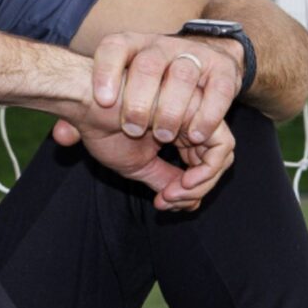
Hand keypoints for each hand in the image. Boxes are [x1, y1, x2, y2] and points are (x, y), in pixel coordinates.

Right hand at [51, 116, 235, 211]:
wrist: (87, 103)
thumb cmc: (105, 127)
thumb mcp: (140, 164)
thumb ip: (167, 180)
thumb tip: (192, 204)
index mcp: (180, 128)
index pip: (203, 163)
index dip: (191, 189)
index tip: (163, 201)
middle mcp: (192, 119)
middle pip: (216, 160)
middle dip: (196, 190)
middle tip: (167, 202)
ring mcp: (198, 112)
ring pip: (221, 155)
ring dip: (200, 185)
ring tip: (169, 195)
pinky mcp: (201, 109)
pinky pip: (220, 145)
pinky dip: (206, 171)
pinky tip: (181, 184)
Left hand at [88, 30, 245, 148]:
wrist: (201, 65)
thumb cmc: (151, 91)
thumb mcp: (119, 100)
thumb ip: (89, 119)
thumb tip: (62, 136)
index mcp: (130, 48)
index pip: (113, 48)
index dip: (105, 71)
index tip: (102, 100)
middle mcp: (161, 46)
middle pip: (149, 63)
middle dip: (141, 98)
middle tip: (134, 129)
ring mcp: (194, 56)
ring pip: (183, 72)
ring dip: (174, 107)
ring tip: (165, 136)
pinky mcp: (222, 71)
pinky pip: (219, 89)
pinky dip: (209, 113)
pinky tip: (196, 136)